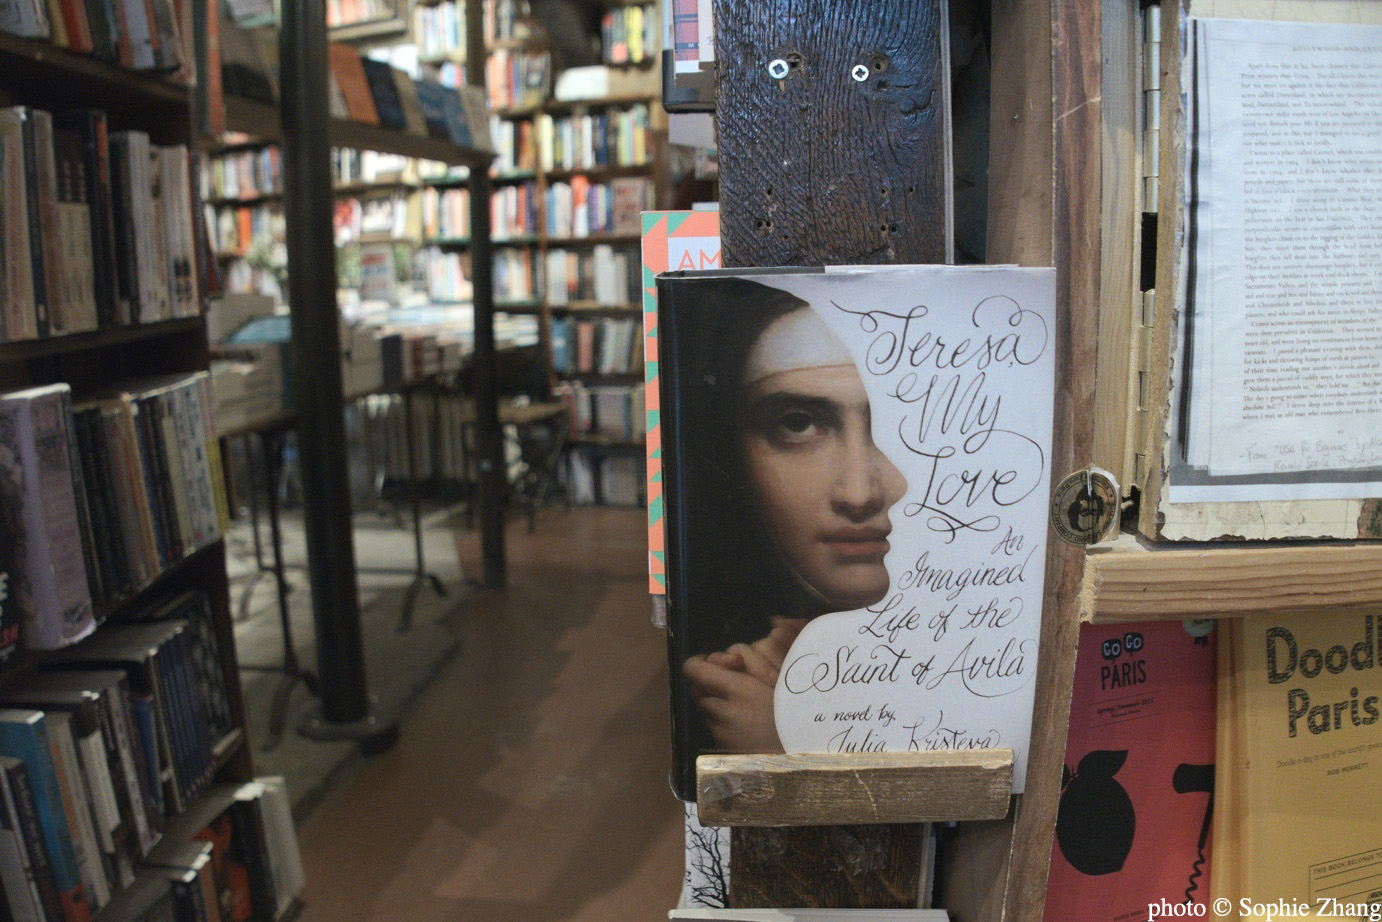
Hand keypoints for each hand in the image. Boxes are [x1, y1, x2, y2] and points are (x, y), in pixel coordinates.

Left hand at [683, 619, 807, 752]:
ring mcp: (720, 732)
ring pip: (703, 705)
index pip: (694, 669)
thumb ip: (776, 648)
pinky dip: (723, 718)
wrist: (805, 762)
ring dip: (715, 699)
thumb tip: (774, 621)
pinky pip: (713, 725)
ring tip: (740, 700)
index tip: (720, 661)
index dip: (701, 661)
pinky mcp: (723, 748)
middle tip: (733, 678)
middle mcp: (722, 711)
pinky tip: (745, 720)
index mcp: (739, 690)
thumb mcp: (791, 677)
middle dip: (709, 678)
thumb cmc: (803, 715)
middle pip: (696, 685)